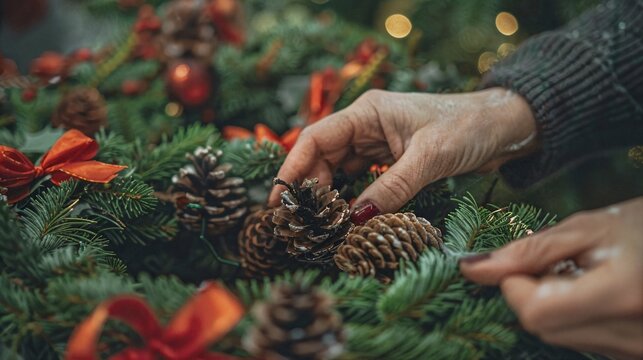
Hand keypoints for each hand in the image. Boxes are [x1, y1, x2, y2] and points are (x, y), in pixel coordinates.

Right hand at [269, 88, 536, 219]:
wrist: (503, 126)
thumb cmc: (468, 127)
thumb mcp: (429, 157)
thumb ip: (392, 187)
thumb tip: (357, 219)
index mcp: (367, 112)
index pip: (316, 138)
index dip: (293, 168)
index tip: (280, 199)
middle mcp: (366, 126)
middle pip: (322, 157)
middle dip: (309, 188)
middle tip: (300, 222)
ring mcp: (377, 144)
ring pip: (339, 170)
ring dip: (329, 196)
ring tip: (318, 225)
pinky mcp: (390, 160)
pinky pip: (360, 180)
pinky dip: (351, 198)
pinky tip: (346, 217)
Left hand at [460, 197, 642, 358]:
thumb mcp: (588, 228)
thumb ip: (529, 251)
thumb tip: (474, 268)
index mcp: (621, 296)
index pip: (532, 310)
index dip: (515, 283)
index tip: (524, 260)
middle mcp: (631, 335)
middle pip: (542, 327)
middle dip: (531, 292)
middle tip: (557, 262)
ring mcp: (634, 349)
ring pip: (559, 336)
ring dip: (552, 304)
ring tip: (581, 274)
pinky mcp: (634, 352)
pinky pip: (583, 340)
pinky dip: (573, 315)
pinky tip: (595, 291)